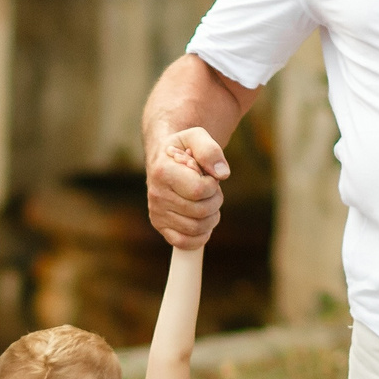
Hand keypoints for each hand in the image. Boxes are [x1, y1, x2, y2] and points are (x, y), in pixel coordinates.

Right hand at [145, 128, 228, 249]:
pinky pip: (184, 243)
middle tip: (211, 190)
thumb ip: (210, 150)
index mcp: (163, 171)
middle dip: (215, 200)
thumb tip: (222, 174)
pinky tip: (203, 220)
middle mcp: (156, 194)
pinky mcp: (160, 226)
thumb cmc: (183, 147)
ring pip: (196, 228)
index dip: (212, 185)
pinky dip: (200, 236)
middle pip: (201, 211)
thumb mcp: (196, 136)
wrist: (164, 158)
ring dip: (211, 217)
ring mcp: (157, 212)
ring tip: (207, 202)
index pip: (199, 190)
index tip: (208, 176)